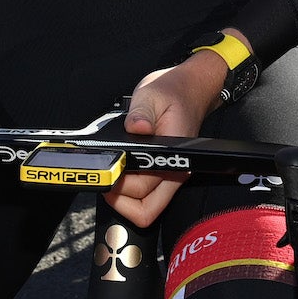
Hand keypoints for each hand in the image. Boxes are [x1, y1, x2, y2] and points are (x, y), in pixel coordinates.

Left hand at [109, 56, 217, 225]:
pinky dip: (128, 191)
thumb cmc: (173, 91)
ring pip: (146, 207)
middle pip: (146, 210)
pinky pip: (146, 195)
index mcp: (172, 154)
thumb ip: (141, 113)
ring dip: (124, 199)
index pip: (144, 189)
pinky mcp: (164, 172)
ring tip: (112, 175)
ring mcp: (170, 174)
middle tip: (106, 178)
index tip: (107, 170)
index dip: (121, 187)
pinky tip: (120, 170)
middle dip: (120, 201)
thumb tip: (136, 128)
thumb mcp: (151, 94)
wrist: (190, 88)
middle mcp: (174, 171)